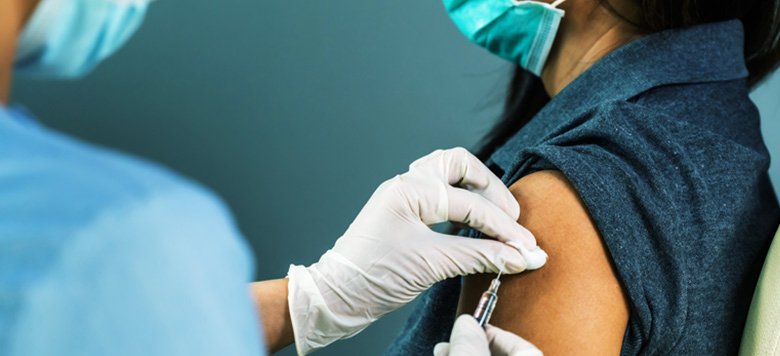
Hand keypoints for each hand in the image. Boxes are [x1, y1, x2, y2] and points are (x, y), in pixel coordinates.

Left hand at [286, 147, 546, 354]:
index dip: (503, 228)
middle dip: (491, 190)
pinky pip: (440, 196)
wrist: (337, 296)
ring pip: (449, 175)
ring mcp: (403, 197)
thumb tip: (522, 256)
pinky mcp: (404, 213)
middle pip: (460, 165)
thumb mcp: (432, 264)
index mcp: (409, 190)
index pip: (470, 203)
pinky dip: (463, 206)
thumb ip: (481, 257)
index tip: (527, 248)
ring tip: (497, 219)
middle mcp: (406, 185)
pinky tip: (475, 226)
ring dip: (476, 192)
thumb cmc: (373, 277)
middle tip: (512, 219)